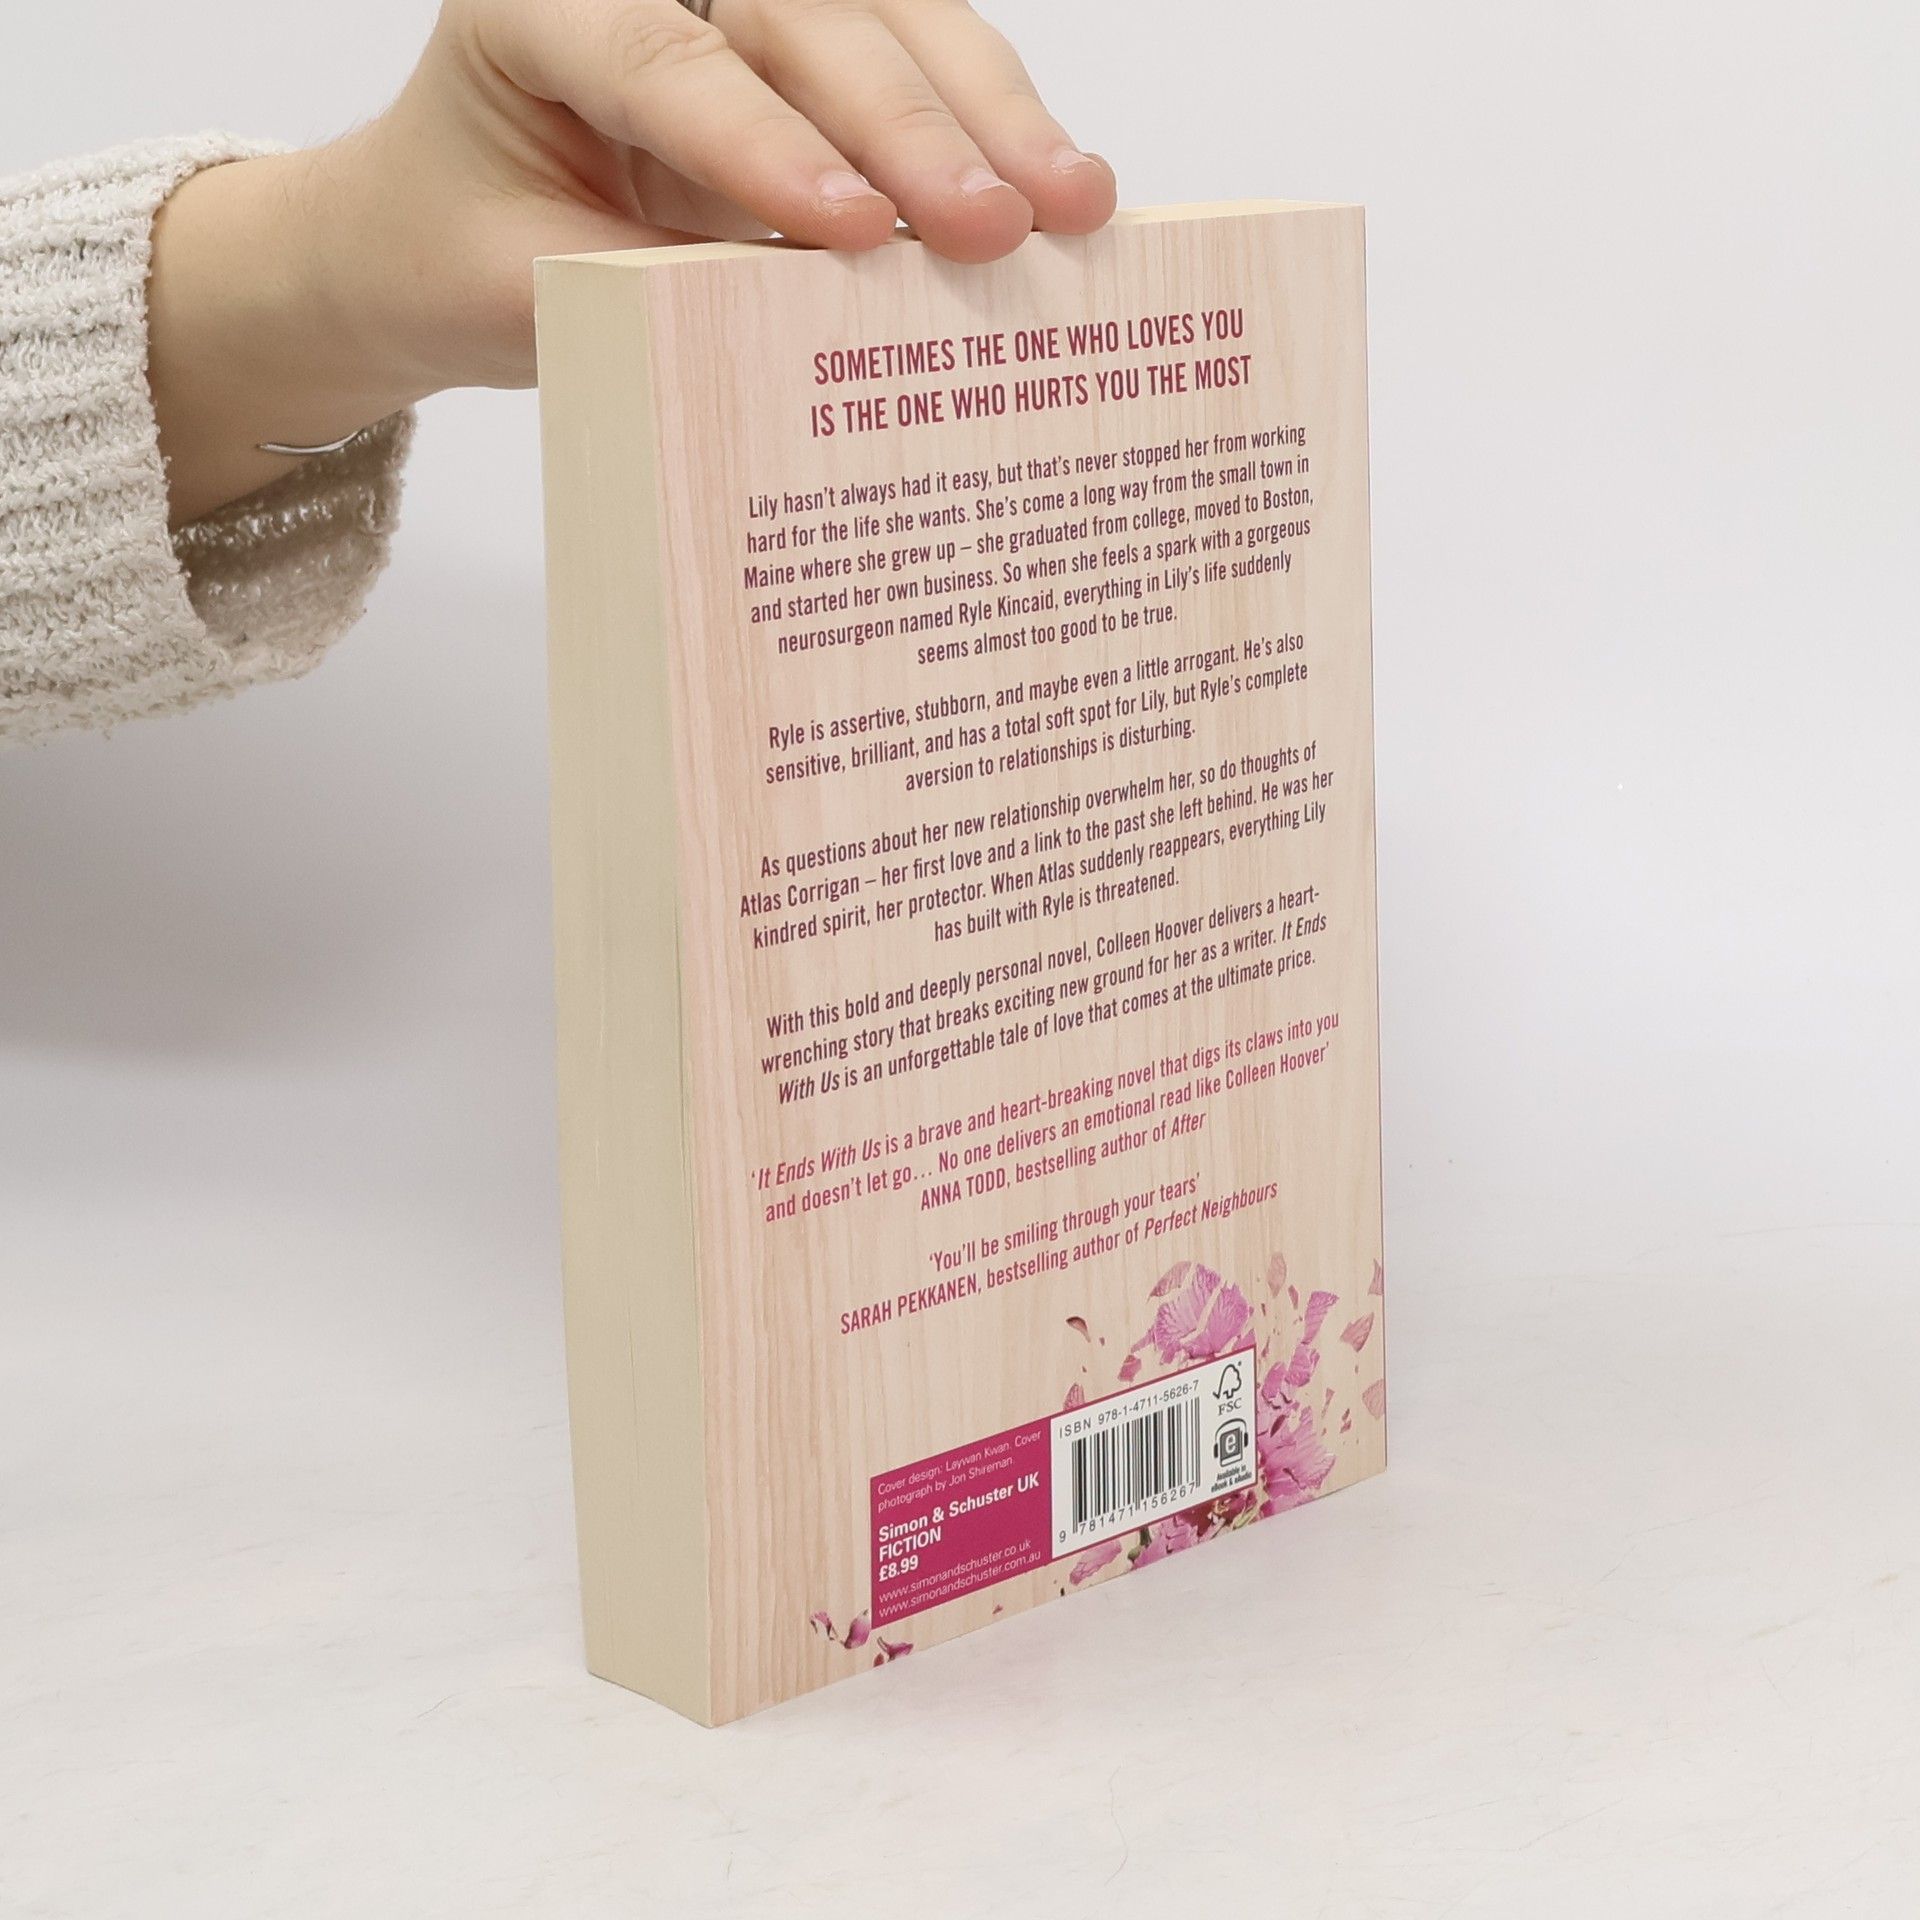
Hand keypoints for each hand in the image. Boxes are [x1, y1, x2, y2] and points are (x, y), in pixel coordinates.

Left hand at [148, 0, 1116, 522]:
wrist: (443, 236)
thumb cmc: (463, 254)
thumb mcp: (519, 291)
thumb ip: (645, 289)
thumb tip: (809, 316)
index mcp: (538, 7)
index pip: (666, 66)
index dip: (766, 147)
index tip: (854, 229)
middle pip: (803, 19)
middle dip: (911, 127)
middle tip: (997, 225)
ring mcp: (735, 3)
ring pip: (884, 20)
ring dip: (986, 113)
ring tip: (1071, 204)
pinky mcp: (803, 52)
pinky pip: (911, 62)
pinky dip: (985, 126)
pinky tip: (1056, 184)